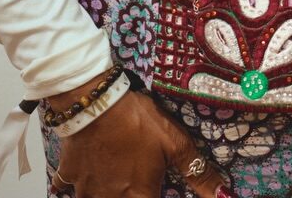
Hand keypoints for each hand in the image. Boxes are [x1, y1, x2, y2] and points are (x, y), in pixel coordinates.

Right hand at [54, 87, 226, 196]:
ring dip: (105, 191)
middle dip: (130, 193)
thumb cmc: (138, 122)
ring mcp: (85, 191)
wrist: (96, 103)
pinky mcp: (68, 176)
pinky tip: (85, 172)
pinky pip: (67, 187)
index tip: (155, 189)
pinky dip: (74, 184)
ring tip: (114, 174)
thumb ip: (198, 172)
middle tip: (134, 179)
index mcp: (138, 196)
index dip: (155, 197)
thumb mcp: (175, 142)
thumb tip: (224, 195)